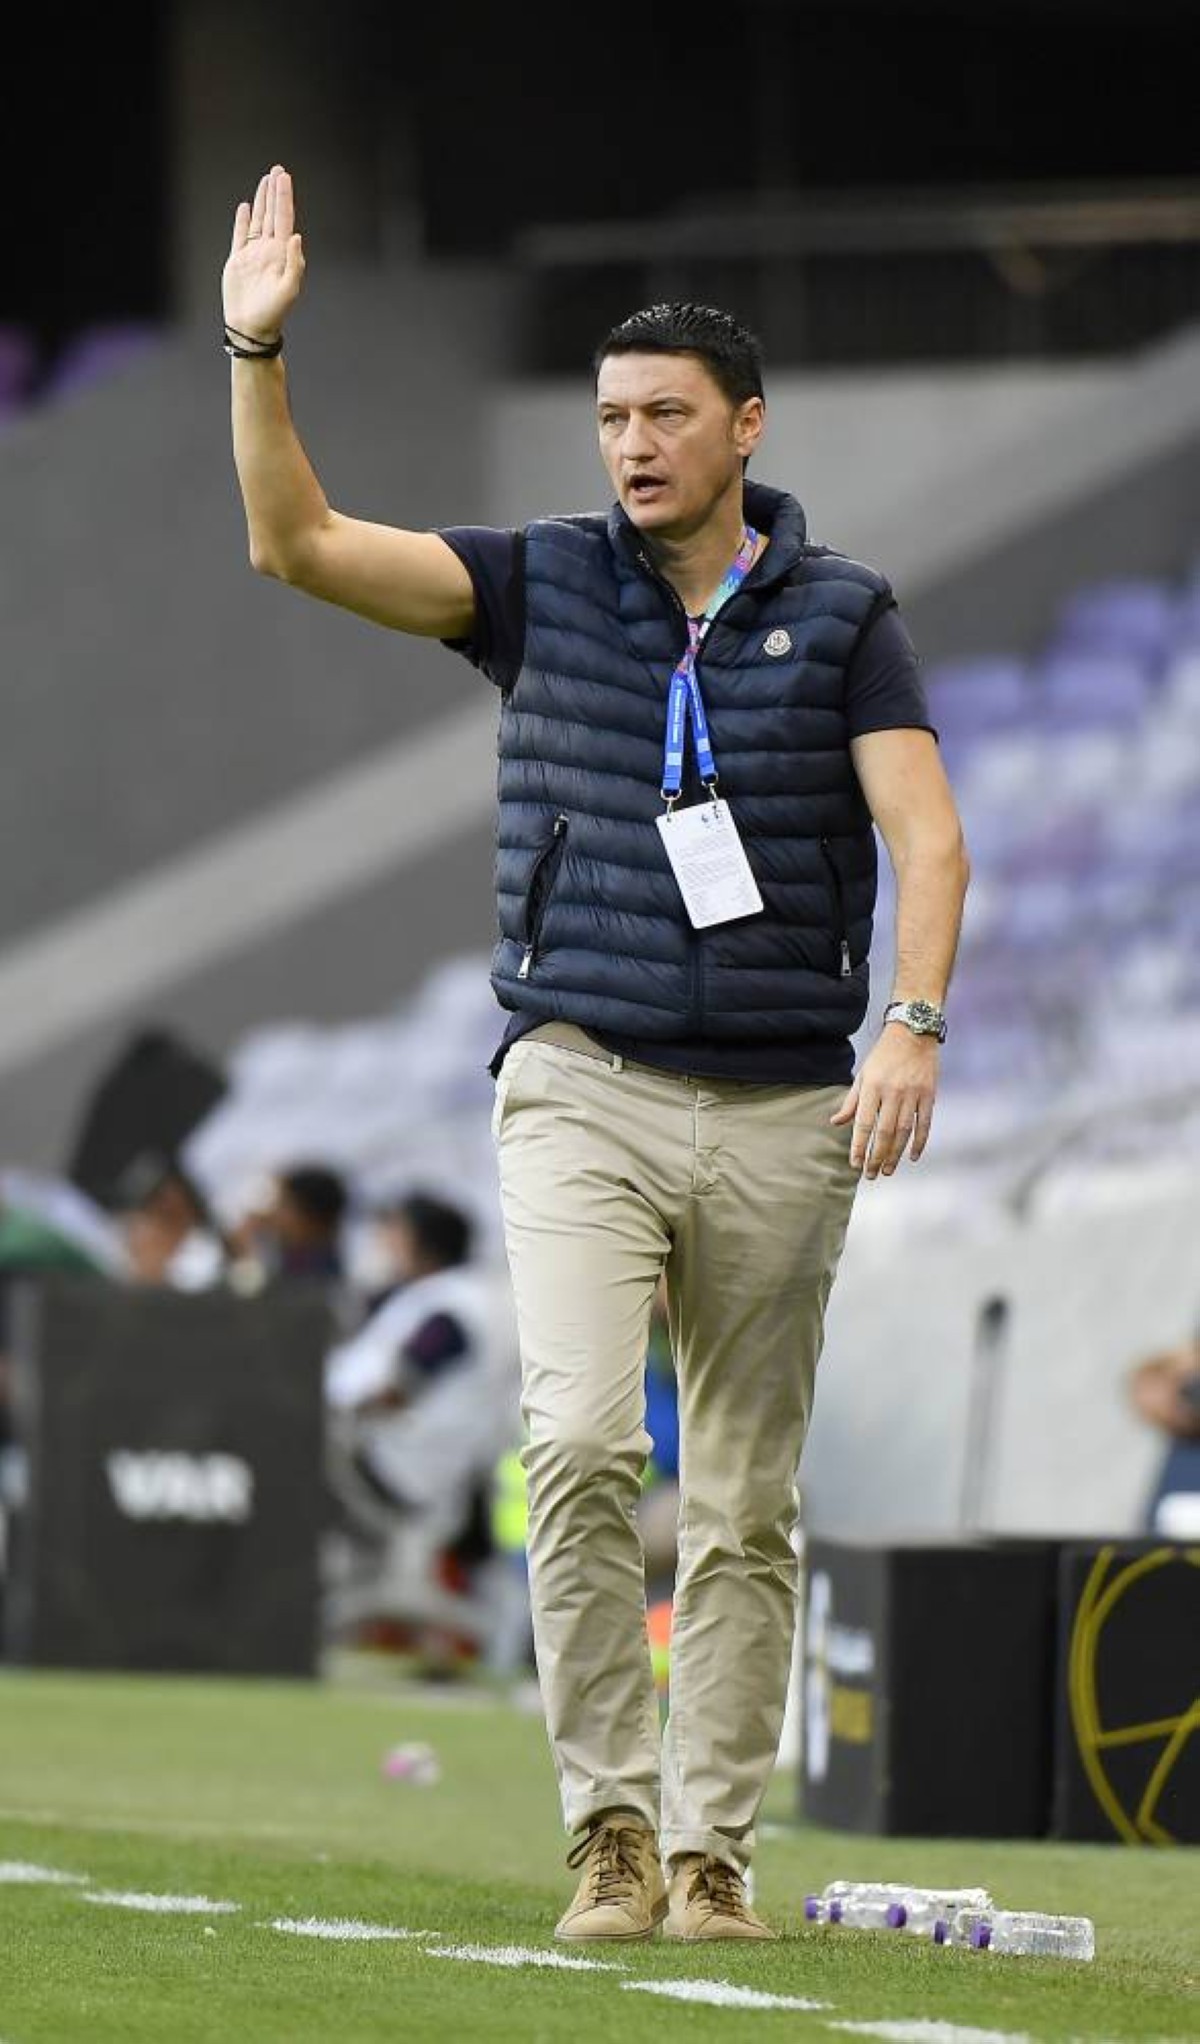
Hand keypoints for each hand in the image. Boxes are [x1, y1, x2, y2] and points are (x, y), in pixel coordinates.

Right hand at [222, 164, 304, 343]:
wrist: (251, 326)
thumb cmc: (273, 312)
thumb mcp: (289, 289)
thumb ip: (294, 263)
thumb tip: (296, 236)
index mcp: (282, 254)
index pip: (284, 219)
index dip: (285, 198)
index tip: (284, 178)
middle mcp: (269, 250)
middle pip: (273, 214)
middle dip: (275, 192)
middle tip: (278, 170)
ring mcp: (254, 253)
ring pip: (259, 220)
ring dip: (262, 200)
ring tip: (265, 181)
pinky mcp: (238, 260)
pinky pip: (241, 235)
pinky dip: (243, 220)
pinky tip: (246, 207)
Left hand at [830, 1024, 938, 1178]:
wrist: (913, 1033)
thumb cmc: (883, 1056)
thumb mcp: (862, 1074)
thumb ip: (851, 1101)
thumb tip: (836, 1123)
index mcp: (872, 1087)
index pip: (863, 1123)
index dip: (859, 1146)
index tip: (855, 1164)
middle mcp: (892, 1092)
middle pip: (885, 1132)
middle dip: (877, 1156)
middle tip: (871, 1175)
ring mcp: (913, 1094)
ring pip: (904, 1131)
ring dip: (896, 1154)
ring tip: (887, 1170)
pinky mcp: (929, 1094)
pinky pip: (924, 1123)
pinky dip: (920, 1142)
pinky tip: (913, 1156)